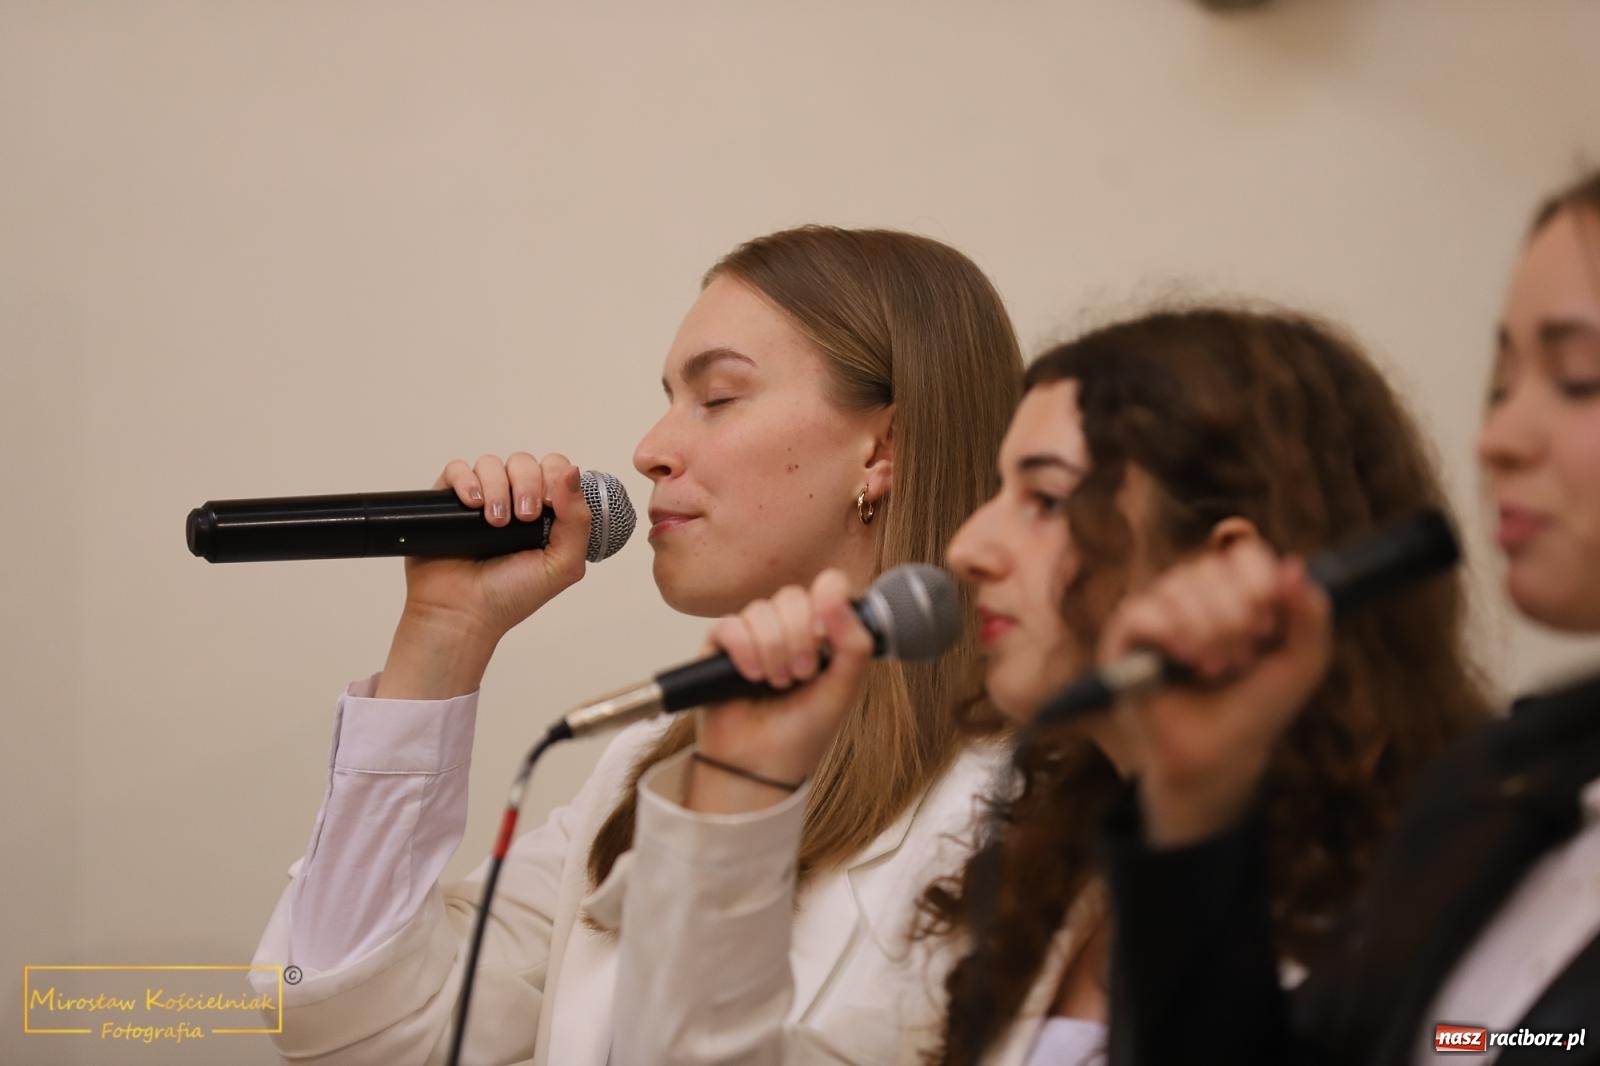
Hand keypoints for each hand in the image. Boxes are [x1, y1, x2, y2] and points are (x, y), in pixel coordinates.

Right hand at [374, 453, 591, 699]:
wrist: (463, 614)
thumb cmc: (512, 595)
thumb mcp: (562, 565)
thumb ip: (578, 521)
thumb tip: (572, 472)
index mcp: (544, 513)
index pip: (555, 470)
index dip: (555, 477)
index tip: (548, 505)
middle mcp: (512, 501)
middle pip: (524, 462)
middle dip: (527, 484)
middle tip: (523, 518)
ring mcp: (480, 499)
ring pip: (491, 463)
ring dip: (497, 487)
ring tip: (495, 521)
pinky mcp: (447, 501)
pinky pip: (457, 470)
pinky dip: (466, 481)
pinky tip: (472, 504)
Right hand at [687, 569, 873, 812]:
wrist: (762, 766)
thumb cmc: (804, 731)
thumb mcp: (845, 688)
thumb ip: (854, 642)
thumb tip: (838, 594)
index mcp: (821, 632)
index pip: (826, 588)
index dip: (827, 604)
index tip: (826, 637)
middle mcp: (787, 628)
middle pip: (792, 596)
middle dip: (799, 637)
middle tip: (802, 675)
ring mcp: (753, 635)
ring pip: (760, 610)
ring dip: (772, 649)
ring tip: (777, 683)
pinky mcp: (720, 647)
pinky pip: (729, 625)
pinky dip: (743, 649)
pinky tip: (751, 677)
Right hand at [1100, 540, 1332, 845]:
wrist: (1220, 757)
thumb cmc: (1258, 709)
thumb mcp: (1301, 663)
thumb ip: (1311, 615)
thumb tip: (1294, 565)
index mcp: (1234, 592)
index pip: (1243, 554)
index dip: (1258, 583)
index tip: (1270, 627)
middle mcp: (1192, 595)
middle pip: (1210, 569)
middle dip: (1234, 617)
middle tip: (1242, 661)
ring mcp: (1156, 613)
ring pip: (1177, 588)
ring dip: (1205, 630)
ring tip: (1215, 669)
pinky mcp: (1124, 638)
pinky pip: (1142, 611)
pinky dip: (1169, 633)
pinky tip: (1186, 660)